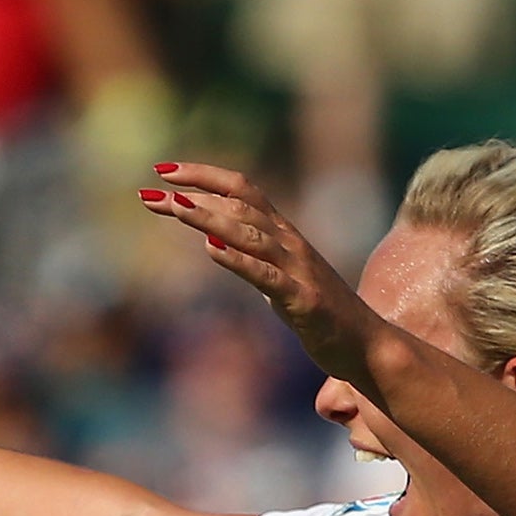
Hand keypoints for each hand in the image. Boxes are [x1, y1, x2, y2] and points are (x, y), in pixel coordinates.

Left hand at [142, 162, 384, 385]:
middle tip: (149, 190)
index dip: (204, 176)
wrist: (366, 344)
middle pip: (239, 203)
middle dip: (193, 194)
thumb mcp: (278, 279)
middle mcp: (290, 242)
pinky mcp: (301, 299)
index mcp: (283, 234)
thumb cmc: (320, 313)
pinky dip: (238, 261)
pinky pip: (266, 276)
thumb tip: (214, 244)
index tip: (164, 171)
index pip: (242, 189)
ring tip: (174, 207)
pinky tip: (211, 251)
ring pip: (250, 233)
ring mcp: (297, 269)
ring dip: (209, 219)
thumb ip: (251, 258)